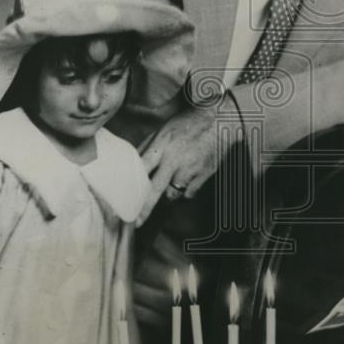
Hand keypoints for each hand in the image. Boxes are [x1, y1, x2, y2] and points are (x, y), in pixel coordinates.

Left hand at [138, 96, 238, 225]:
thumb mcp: (163, 129)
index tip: (124, 199)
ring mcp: (190, 169)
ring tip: (170, 183)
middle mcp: (174, 159)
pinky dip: (185, 190)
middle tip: (136, 222)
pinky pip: (189, 192)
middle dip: (144, 208)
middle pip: (155, 189)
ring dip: (168, 194)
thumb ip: (148, 147)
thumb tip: (133, 163)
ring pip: (173, 194)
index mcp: (162, 145)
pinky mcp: (204, 175)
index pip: (141, 169)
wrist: (218, 120)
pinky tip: (187, 179)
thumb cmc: (188, 123)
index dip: (131, 186)